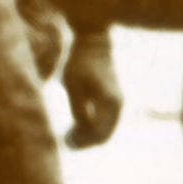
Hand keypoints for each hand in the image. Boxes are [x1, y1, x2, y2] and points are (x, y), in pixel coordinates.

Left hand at [61, 31, 122, 148]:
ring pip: (104, 130)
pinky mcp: (111, 99)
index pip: (100, 134)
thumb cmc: (79, 60)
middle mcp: (118, 105)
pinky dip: (91, 126)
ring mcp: (117, 102)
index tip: (64, 142)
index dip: (82, 143)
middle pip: (104, 135)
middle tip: (64, 142)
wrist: (93, 41)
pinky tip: (74, 125)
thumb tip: (81, 129)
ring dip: (87, 135)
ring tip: (67, 135)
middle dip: (84, 142)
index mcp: (110, 103)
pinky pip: (103, 121)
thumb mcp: (72, 84)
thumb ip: (78, 108)